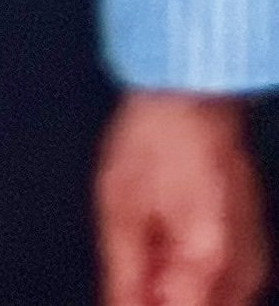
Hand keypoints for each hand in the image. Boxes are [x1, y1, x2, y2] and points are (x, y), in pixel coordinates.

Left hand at [96, 90, 268, 305]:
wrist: (192, 89)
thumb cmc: (156, 137)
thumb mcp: (120, 209)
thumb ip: (123, 277)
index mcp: (207, 260)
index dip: (144, 304)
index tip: (129, 290)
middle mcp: (242, 267)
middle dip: (163, 296)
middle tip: (139, 262)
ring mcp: (253, 257)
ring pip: (213, 300)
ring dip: (179, 287)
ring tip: (154, 238)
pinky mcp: (253, 244)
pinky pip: (225, 282)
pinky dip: (195, 272)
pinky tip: (172, 234)